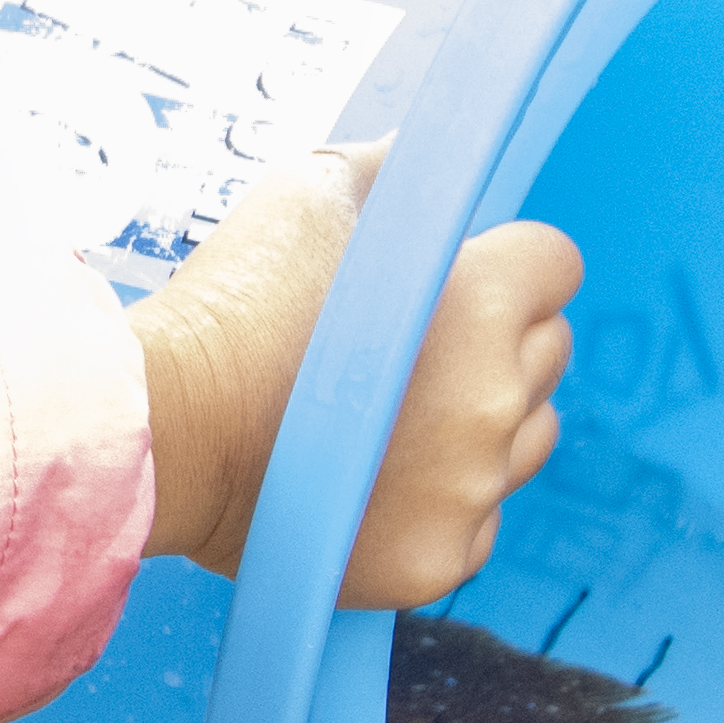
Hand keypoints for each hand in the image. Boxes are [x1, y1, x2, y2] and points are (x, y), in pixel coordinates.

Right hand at [129, 152, 578, 602]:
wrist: (167, 430)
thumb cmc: (233, 306)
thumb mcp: (311, 193)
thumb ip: (396, 173)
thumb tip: (432, 164)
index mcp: (485, 298)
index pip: (556, 266)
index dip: (506, 265)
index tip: (457, 278)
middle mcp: (496, 395)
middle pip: (547, 355)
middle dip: (497, 344)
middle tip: (409, 350)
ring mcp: (474, 485)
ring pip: (525, 440)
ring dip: (481, 424)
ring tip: (390, 418)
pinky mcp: (442, 558)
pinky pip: (477, 520)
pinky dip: (439, 503)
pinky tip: (372, 480)